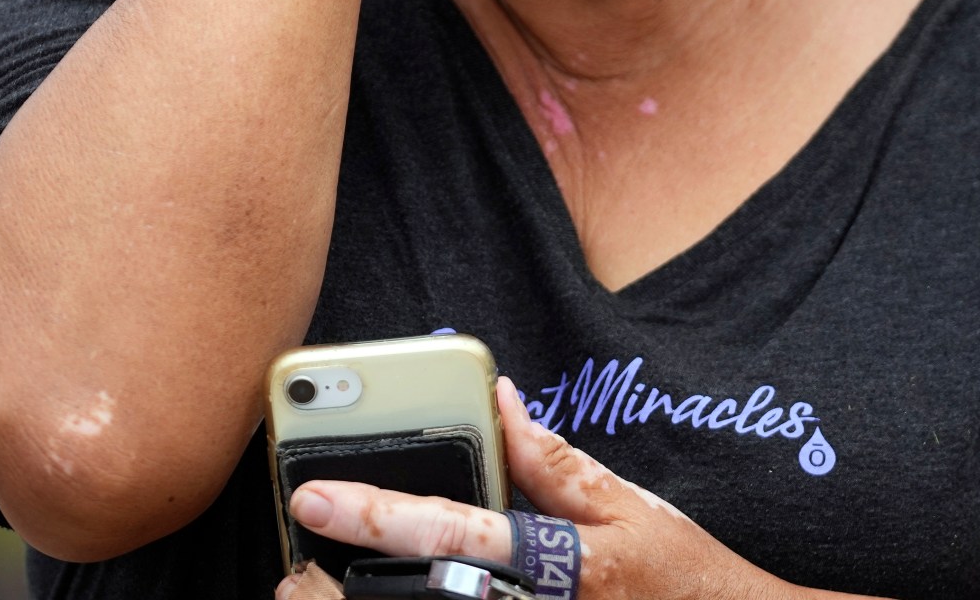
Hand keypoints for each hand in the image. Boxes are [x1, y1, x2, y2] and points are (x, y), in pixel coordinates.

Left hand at [276, 376, 820, 599]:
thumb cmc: (682, 574)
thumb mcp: (629, 506)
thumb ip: (555, 459)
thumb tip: (500, 400)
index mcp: (565, 560)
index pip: (458, 531)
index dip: (382, 512)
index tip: (315, 495)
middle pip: (432, 592)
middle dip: (358, 572)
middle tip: (297, 551)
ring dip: (380, 599)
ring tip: (321, 585)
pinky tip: (389, 590)